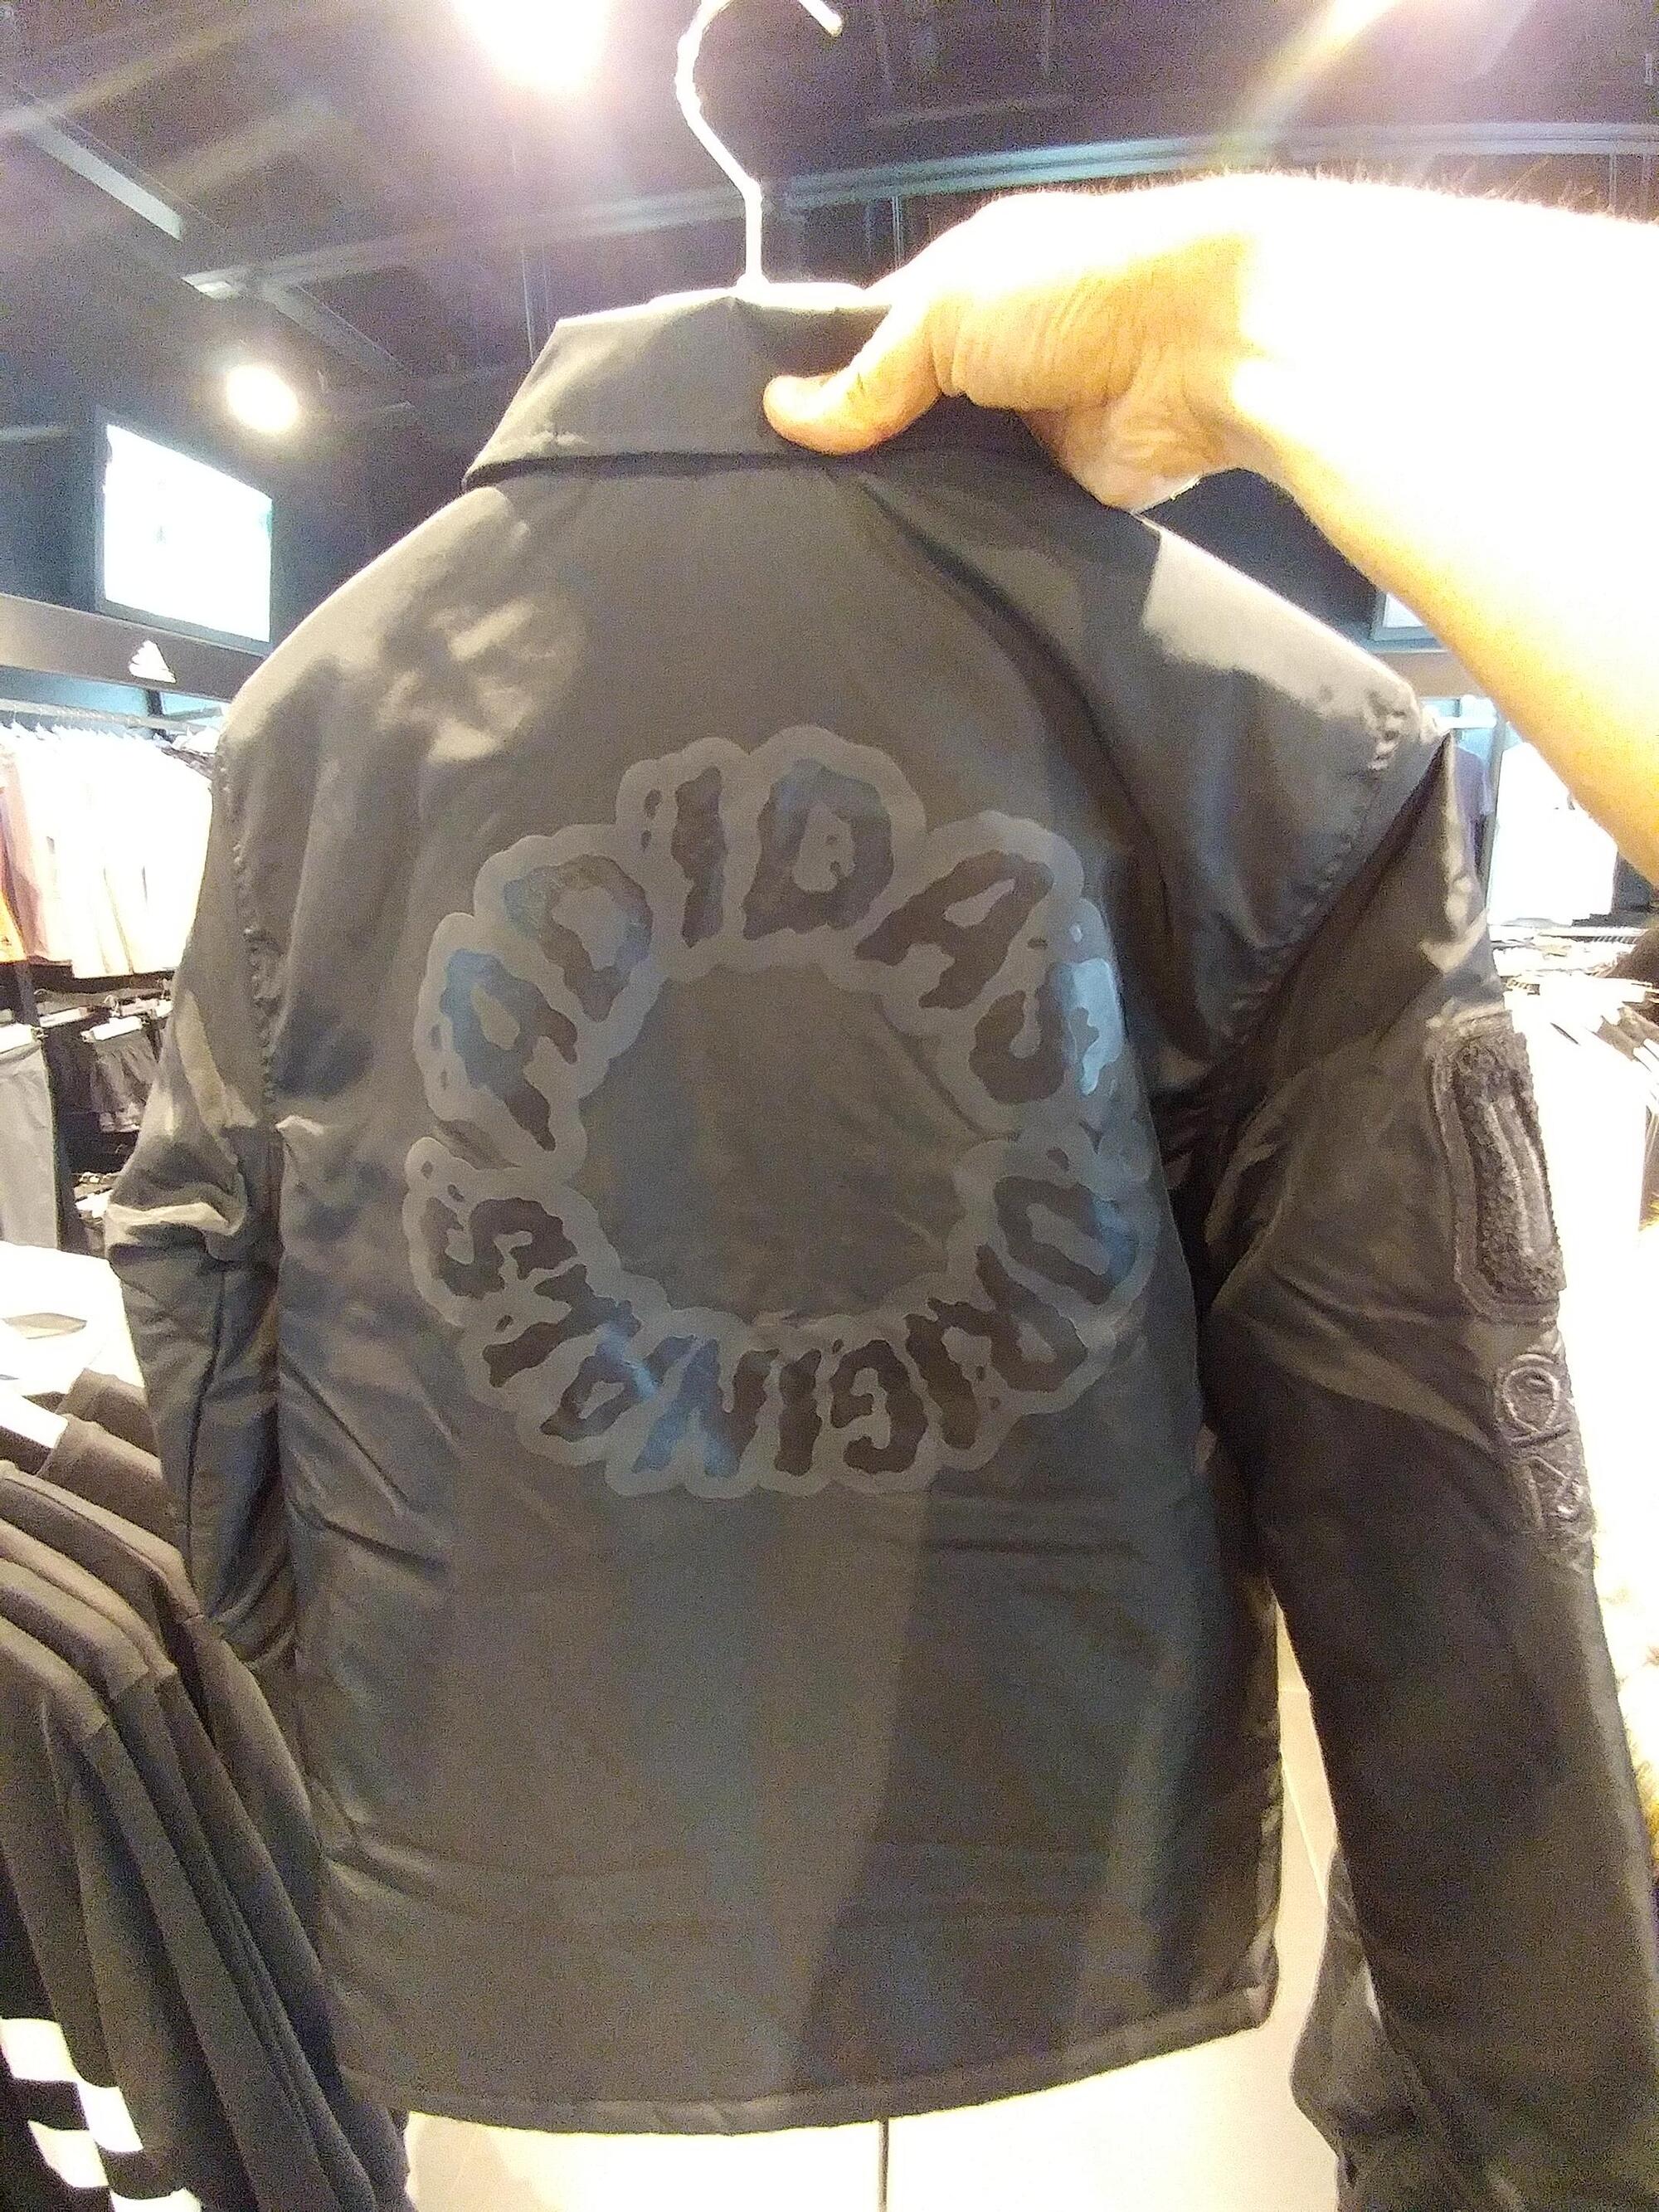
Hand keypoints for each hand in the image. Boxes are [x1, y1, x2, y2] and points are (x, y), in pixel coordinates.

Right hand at [763, 183, 1260, 508]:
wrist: (1198, 352)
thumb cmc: (1073, 293)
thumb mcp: (943, 311)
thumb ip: (870, 373)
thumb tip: (783, 414)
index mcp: (968, 290)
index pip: (877, 340)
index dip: (827, 383)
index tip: (769, 436)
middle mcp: (997, 357)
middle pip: (908, 416)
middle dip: (863, 452)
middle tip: (793, 502)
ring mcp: (1029, 427)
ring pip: (947, 474)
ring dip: (911, 499)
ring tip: (836, 541)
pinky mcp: (1059, 490)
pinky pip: (994, 520)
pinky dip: (963, 537)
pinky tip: (911, 563)